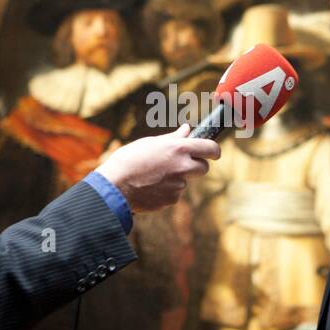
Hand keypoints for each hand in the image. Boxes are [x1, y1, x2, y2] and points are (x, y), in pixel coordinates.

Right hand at [95, 124, 219, 212]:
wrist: (115, 185)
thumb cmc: (129, 159)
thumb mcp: (151, 143)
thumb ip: (173, 138)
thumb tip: (187, 129)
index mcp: (179, 148)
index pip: (210, 148)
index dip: (214, 150)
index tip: (213, 153)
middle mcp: (183, 167)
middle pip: (204, 168)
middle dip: (197, 166)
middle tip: (181, 164)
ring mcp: (178, 185)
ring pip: (184, 182)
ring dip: (175, 179)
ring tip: (152, 176)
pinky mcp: (172, 200)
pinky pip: (173, 195)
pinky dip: (165, 192)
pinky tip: (149, 187)